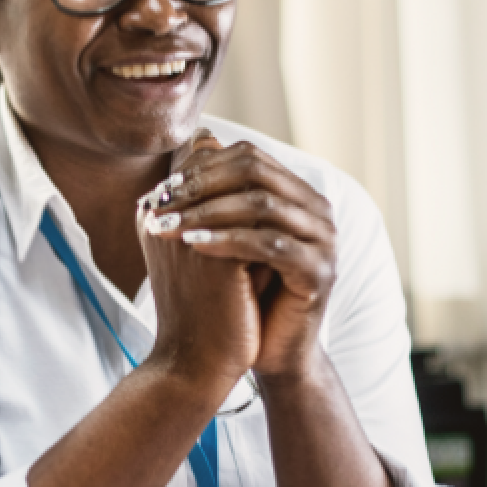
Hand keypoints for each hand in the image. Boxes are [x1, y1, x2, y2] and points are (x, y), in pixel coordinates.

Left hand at [142, 133, 336, 380]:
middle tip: (162, 199)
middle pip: (258, 173)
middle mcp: (318, 210)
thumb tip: (198, 135)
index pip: (251, 158)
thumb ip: (219, 190)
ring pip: (263, 207)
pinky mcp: (319, 271)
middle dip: (203, 185)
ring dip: (208, 212)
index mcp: (300, 195)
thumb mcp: (229, 235)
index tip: (163, 187)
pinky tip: (194, 246)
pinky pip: (270, 245)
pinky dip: (228, 241)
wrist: (273, 350)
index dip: (203, 167)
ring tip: (169, 225)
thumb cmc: (247, 292)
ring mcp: (325, 240)